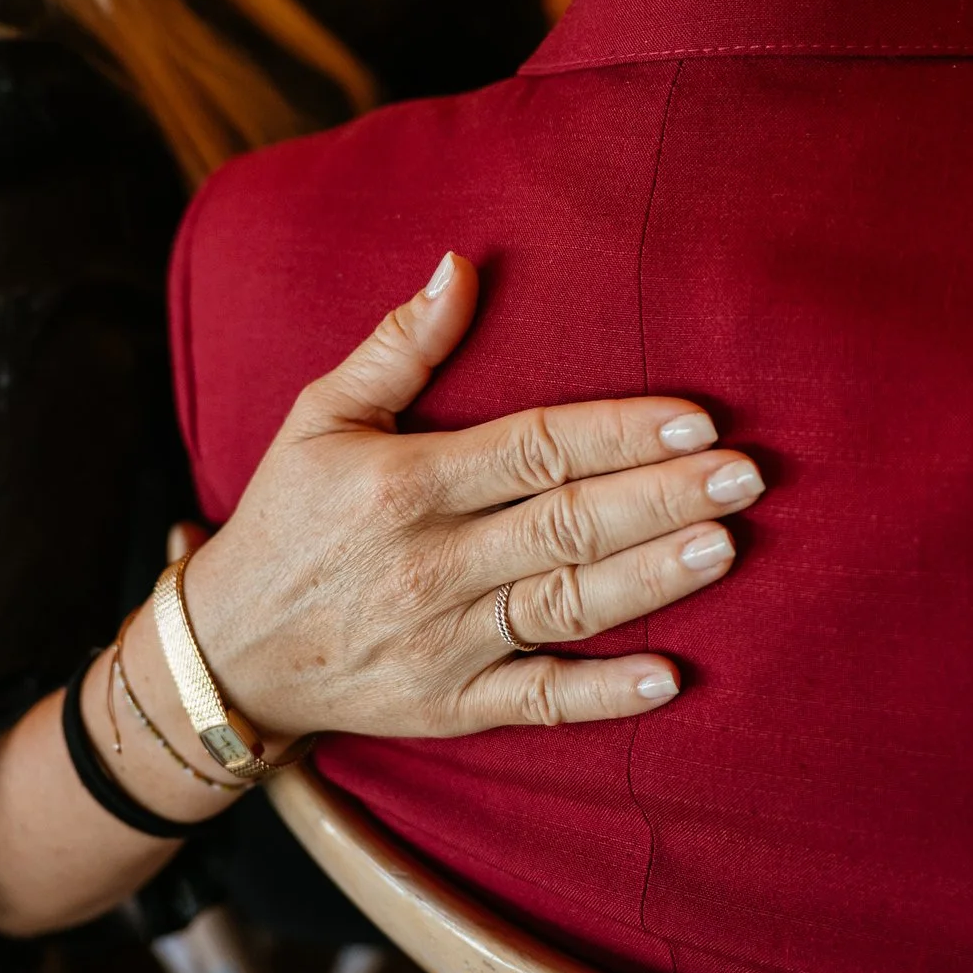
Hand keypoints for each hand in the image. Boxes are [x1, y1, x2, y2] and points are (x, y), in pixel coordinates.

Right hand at [178, 252, 763, 742]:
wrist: (226, 653)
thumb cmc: (288, 517)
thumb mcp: (320, 415)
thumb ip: (398, 344)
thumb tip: (460, 264)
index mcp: (406, 483)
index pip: (534, 447)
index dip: (619, 431)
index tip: (695, 416)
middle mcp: (431, 564)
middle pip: (567, 524)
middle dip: (661, 497)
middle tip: (746, 475)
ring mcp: (445, 642)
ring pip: (566, 606)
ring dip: (651, 579)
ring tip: (726, 546)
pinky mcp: (450, 708)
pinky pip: (537, 704)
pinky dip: (601, 695)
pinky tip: (670, 678)